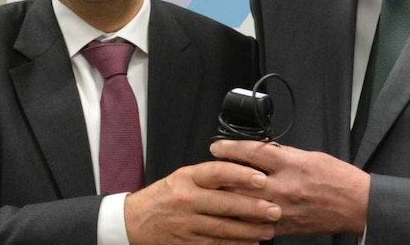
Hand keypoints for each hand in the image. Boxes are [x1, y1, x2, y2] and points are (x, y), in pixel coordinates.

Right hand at [124, 160, 280, 244]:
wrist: (134, 221)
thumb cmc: (165, 196)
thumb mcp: (183, 177)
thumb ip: (210, 176)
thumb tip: (245, 173)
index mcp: (187, 178)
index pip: (217, 172)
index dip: (241, 175)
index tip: (262, 179)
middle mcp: (187, 200)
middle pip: (225, 203)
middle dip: (253, 208)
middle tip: (275, 209)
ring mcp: (186, 224)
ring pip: (223, 227)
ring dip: (249, 230)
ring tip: (268, 229)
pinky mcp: (187, 243)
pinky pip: (215, 244)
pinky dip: (234, 244)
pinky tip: (250, 243)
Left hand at [210, 140, 368, 235]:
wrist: (357, 204)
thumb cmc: (337, 177)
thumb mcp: (309, 156)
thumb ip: (283, 154)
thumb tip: (260, 151)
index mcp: (291, 164)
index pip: (253, 152)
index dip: (231, 148)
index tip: (216, 147)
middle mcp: (284, 186)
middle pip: (242, 181)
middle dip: (220, 176)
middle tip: (205, 172)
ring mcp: (283, 209)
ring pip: (245, 205)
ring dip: (226, 200)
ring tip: (210, 195)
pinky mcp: (285, 227)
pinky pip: (257, 227)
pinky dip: (242, 223)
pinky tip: (229, 219)